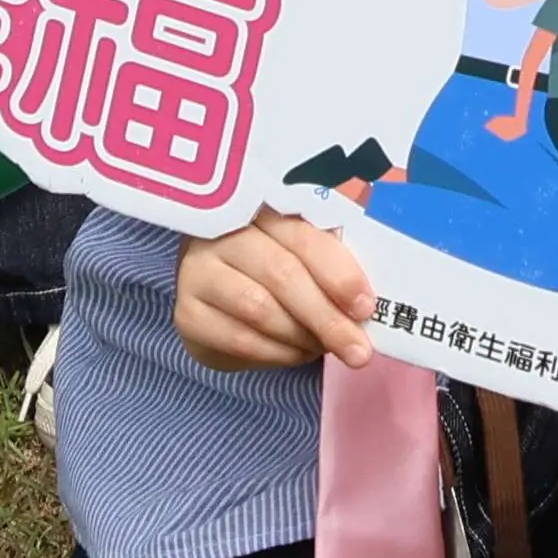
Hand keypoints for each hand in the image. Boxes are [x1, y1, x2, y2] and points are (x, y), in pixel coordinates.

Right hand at [170, 209, 377, 372]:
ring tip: (325, 348)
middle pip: (282, 274)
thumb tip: (370, 300)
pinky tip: (296, 353)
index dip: (337, 272)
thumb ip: (332, 260)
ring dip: (302, 337)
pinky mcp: (187, 312)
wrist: (218, 302)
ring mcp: (197, 270)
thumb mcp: (302, 253)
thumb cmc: (275, 269)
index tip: (366, 307)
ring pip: (260, 308)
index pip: (302, 234)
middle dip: (327, 317)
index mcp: (260, 204)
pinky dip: (277, 354)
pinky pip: (240, 339)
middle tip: (359, 351)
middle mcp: (222, 230)